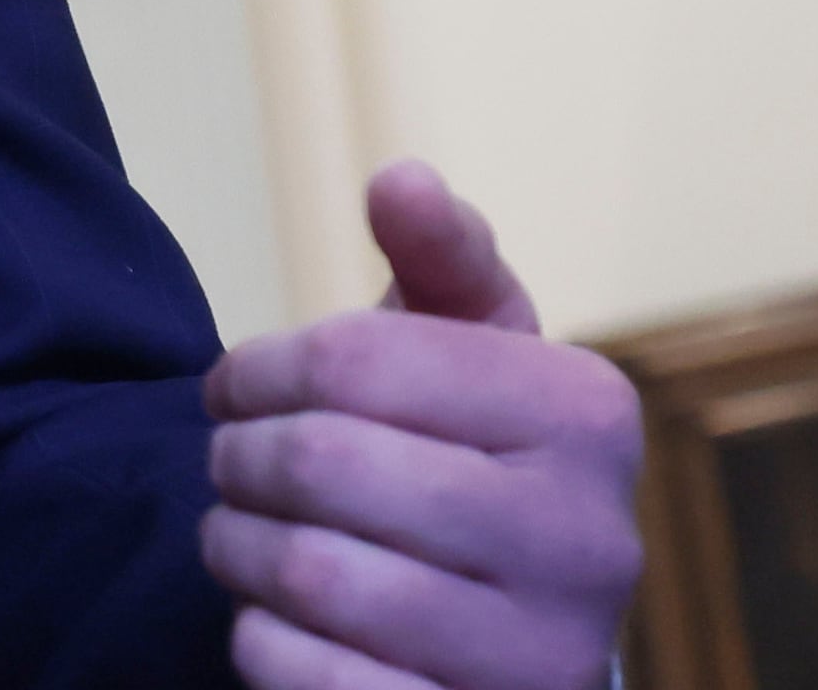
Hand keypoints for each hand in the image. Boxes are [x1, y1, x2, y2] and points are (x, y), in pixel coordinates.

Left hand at [201, 160, 642, 689]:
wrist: (508, 626)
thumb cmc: (465, 456)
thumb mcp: (469, 348)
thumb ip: (436, 258)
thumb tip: (400, 177)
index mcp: (587, 415)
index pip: (349, 360)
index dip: (254, 367)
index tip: (232, 386)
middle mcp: (591, 541)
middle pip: (323, 465)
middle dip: (238, 457)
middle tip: (226, 462)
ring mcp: (541, 652)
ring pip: (311, 574)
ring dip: (236, 547)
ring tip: (239, 531)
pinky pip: (308, 676)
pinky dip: (262, 639)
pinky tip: (278, 617)